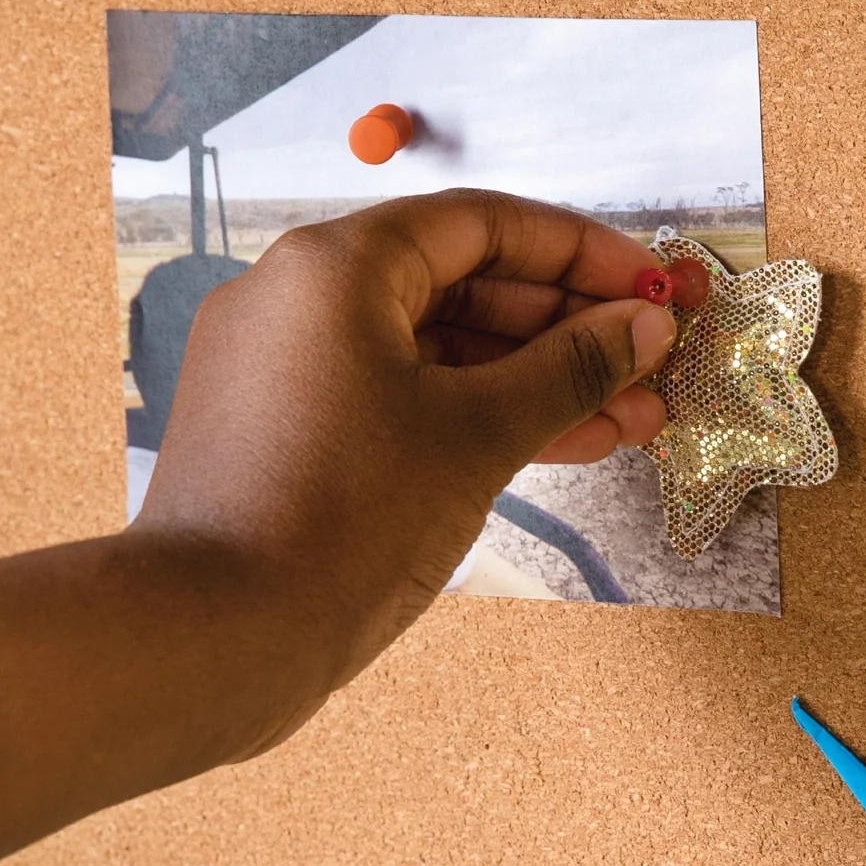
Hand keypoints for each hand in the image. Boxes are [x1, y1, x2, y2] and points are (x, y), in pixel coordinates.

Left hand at [136, 189, 676, 724]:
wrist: (216, 640)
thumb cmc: (335, 525)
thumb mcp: (478, 436)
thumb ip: (570, 370)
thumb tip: (642, 328)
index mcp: (334, 266)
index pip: (482, 224)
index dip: (580, 253)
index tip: (650, 288)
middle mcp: (298, 298)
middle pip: (459, 283)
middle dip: (565, 329)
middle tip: (649, 363)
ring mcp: (285, 368)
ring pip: (433, 350)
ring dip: (531, 381)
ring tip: (628, 420)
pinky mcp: (285, 431)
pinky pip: (398, 397)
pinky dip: (472, 415)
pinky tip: (555, 444)